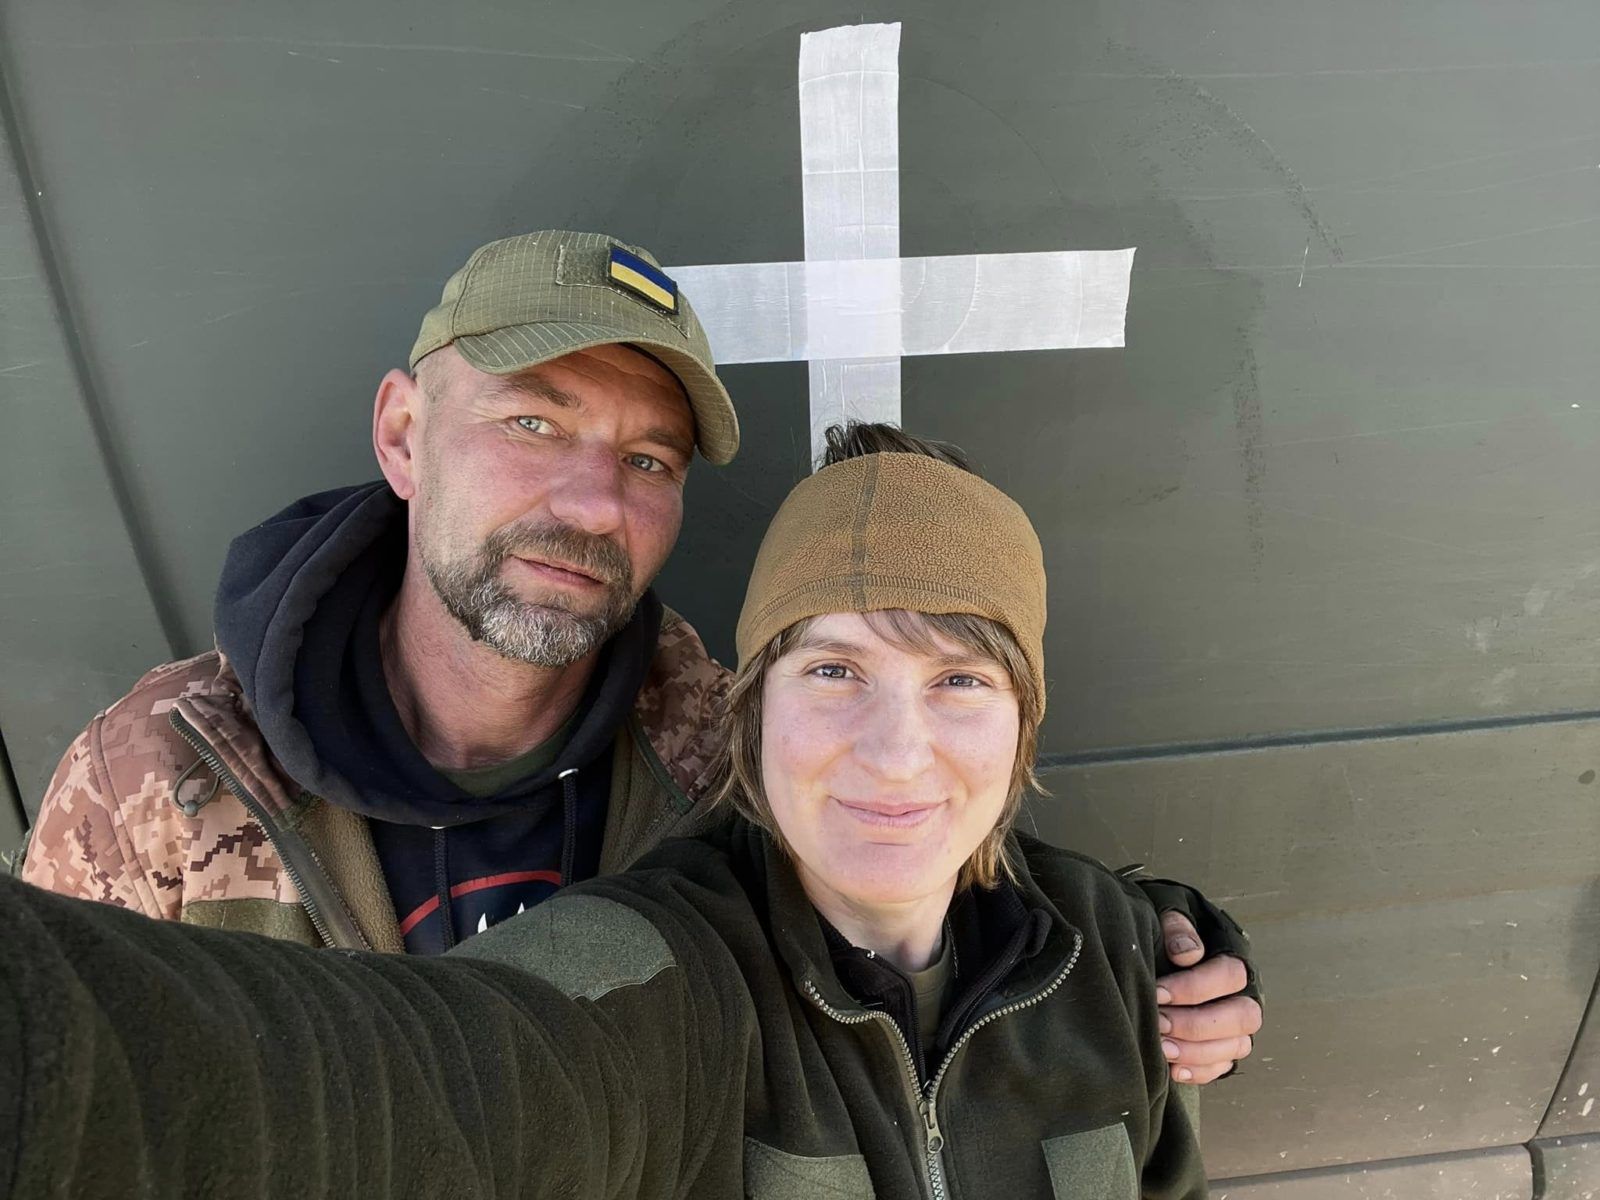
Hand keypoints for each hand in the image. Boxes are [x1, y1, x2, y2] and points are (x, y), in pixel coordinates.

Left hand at [1154, 911, 1261, 1083]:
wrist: (1159, 949)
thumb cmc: (1165, 930)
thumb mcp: (1168, 914)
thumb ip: (1177, 926)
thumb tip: (1188, 952)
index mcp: (1234, 958)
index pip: (1229, 975)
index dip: (1194, 987)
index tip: (1158, 992)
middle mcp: (1244, 993)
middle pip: (1241, 1017)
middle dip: (1197, 1024)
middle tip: (1159, 1022)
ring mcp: (1237, 1024)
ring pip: (1236, 1046)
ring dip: (1197, 1051)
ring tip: (1161, 1048)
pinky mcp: (1224, 1047)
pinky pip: (1223, 1066)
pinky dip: (1201, 1072)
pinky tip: (1174, 1070)